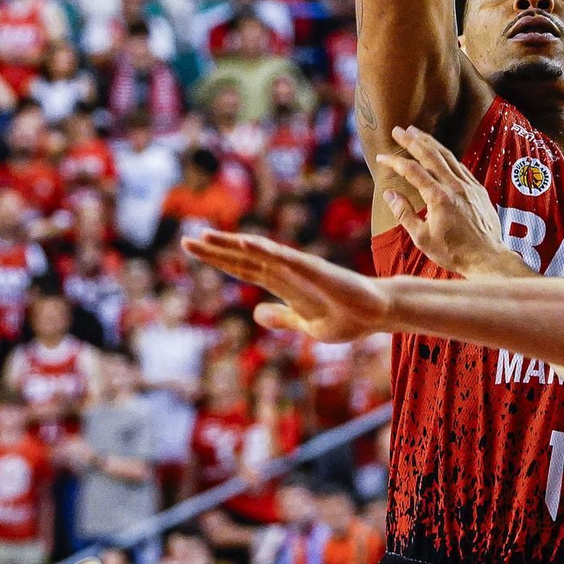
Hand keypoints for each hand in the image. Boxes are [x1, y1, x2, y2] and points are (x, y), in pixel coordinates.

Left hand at [185, 231, 388, 342]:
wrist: (378, 313)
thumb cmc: (347, 318)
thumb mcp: (307, 326)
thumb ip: (282, 317)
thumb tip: (256, 314)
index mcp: (282, 283)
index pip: (243, 269)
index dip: (218, 260)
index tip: (193, 250)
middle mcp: (286, 271)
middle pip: (244, 258)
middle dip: (215, 250)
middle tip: (185, 240)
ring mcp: (300, 268)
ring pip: (259, 254)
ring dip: (233, 245)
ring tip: (206, 236)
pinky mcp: (315, 270)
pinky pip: (285, 259)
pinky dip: (266, 251)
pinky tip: (246, 244)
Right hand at [375, 126, 514, 277]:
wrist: (487, 258)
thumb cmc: (453, 252)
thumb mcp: (422, 238)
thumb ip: (404, 213)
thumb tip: (389, 194)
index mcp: (438, 197)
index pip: (412, 171)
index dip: (394, 161)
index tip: (381, 156)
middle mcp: (454, 186)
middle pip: (430, 154)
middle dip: (412, 140)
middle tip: (398, 129)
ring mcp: (469, 186)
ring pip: (447, 156)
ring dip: (430, 142)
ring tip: (416, 133)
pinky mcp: (479, 189)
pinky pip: (460, 166)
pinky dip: (447, 156)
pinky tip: (440, 153)